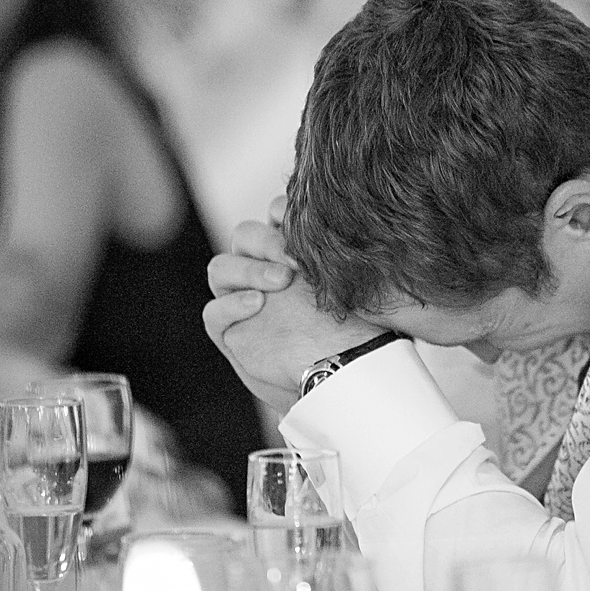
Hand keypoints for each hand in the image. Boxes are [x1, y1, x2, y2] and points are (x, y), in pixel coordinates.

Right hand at [204, 204, 381, 413]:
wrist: (342, 380)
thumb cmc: (356, 332)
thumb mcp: (360, 289)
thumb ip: (354, 258)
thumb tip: (376, 225)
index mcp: (291, 250)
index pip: (274, 213)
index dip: (284, 211)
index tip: (310, 224)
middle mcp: (263, 269)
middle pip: (244, 236)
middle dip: (267, 241)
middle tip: (295, 259)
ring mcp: (243, 299)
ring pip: (222, 269)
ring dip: (248, 269)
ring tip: (281, 280)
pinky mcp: (230, 331)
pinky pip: (214, 313)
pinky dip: (231, 305)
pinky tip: (256, 304)